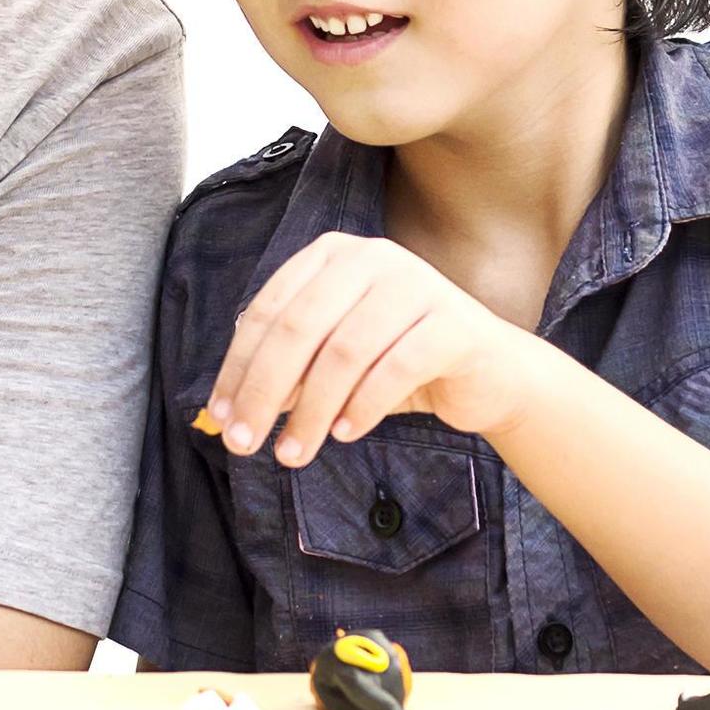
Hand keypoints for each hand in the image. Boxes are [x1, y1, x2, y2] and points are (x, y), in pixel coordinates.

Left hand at [206, 232, 546, 465]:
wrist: (489, 373)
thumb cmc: (398, 361)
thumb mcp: (333, 360)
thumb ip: (288, 369)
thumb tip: (230, 406)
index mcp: (333, 255)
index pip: (269, 309)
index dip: (238, 366)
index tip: (220, 417)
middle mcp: (371, 258)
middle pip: (299, 327)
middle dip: (264, 391)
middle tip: (244, 444)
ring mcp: (416, 284)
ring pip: (343, 352)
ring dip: (311, 411)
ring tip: (293, 454)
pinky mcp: (453, 323)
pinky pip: (395, 368)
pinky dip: (362, 406)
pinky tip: (344, 434)